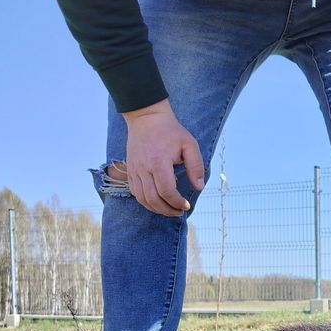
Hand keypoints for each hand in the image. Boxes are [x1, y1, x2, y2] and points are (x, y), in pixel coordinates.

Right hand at [120, 99, 204, 216]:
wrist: (146, 119)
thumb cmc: (170, 131)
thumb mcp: (190, 144)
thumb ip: (196, 166)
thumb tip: (199, 187)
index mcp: (159, 161)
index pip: (166, 191)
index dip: (177, 202)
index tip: (187, 205)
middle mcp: (144, 168)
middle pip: (153, 199)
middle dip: (168, 210)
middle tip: (180, 212)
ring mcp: (134, 170)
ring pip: (142, 199)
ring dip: (157, 209)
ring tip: (170, 210)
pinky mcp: (130, 171)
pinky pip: (135, 193)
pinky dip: (146, 202)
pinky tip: (158, 203)